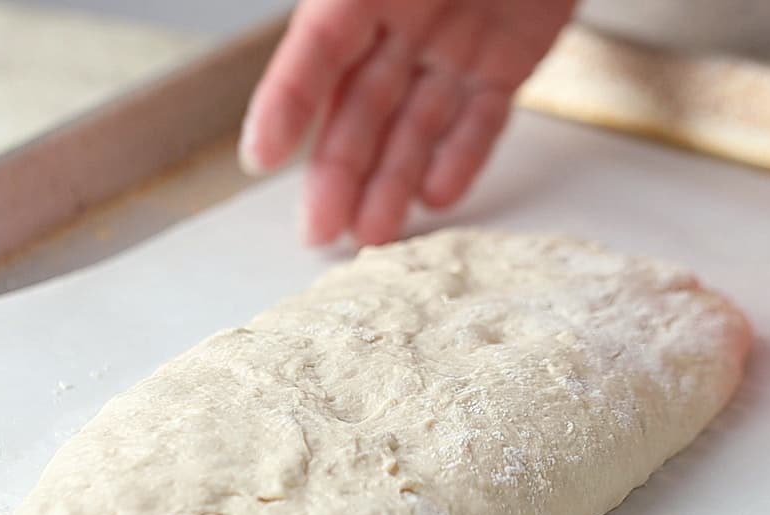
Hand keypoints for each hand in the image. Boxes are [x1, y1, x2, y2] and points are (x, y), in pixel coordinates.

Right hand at [238, 0, 577, 245]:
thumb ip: (351, 2)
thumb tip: (316, 33)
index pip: (315, 51)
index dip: (286, 104)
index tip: (261, 158)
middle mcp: (402, 17)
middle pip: (359, 105)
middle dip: (339, 170)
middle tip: (320, 230)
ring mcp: (455, 41)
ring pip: (414, 123)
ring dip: (392, 182)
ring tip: (374, 235)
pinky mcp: (509, 59)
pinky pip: (481, 117)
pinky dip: (461, 157)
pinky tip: (436, 197)